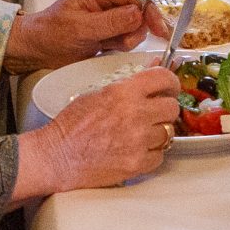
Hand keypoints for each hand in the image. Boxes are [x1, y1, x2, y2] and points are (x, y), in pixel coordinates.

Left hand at [6, 0, 151, 71]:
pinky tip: (105, 47)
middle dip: (136, 28)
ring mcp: (112, 13)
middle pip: (142, 8)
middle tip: (121, 42)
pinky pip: (130, 35)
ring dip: (127, 39)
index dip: (151, 10)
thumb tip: (138, 14)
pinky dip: (122, 44)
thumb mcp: (80, 28)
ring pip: (138, 25)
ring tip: (106, 45)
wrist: (37, 49)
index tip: (160, 30)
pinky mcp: (112, 27)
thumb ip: (111, 21)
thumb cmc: (51, 34)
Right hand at [34, 67, 181, 191]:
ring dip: (156, 133)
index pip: (164, 78)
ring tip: (138, 134)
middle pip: (172, 107)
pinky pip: (159, 155)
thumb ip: (129, 83)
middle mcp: (135, 114)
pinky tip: (135, 150)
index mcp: (123, 93)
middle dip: (164, 109)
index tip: (169, 88)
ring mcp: (138, 140)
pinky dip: (151, 154)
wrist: (57, 157)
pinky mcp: (137, 163)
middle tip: (153, 113)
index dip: (170, 82)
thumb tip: (153, 67)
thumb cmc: (71, 126)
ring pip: (168, 132)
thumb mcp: (97, 93)